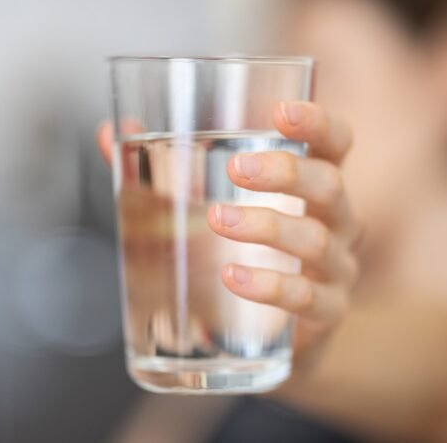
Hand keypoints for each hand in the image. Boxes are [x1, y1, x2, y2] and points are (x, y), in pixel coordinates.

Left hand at [97, 101, 359, 367]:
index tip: (280, 112)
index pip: (336, 142)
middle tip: (236, 169)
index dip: (318, 122)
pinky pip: (307, 297)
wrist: (265, 334)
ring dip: (266, 226)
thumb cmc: (241, 252)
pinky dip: (269, 285)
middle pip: (329, 185)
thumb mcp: (205, 206)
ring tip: (218, 220)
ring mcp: (336, 268)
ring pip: (315, 239)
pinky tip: (233, 276)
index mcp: (313, 185)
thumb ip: (160, 170)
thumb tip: (110, 133)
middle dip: (285, 172)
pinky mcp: (326, 312)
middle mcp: (336, 221)